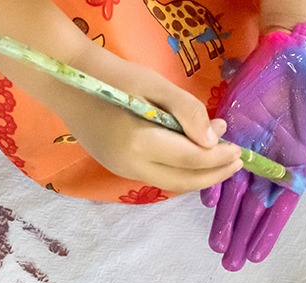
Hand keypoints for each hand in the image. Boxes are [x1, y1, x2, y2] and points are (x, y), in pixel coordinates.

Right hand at [55, 52, 241, 193]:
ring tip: (219, 157)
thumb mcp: (154, 84)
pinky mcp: (117, 168)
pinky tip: (191, 154)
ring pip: (170, 182)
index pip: (191, 159)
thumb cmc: (111, 76)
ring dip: (197, 174)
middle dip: (213, 175)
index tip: (238, 151)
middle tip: (237, 162)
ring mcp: (121, 170)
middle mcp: (131, 166)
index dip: (218, 158)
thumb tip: (213, 140)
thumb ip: (187, 110)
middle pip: (183, 180)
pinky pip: (157, 176)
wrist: (66, 81)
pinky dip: (179, 170)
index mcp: (140, 143)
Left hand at [203, 21, 305, 271]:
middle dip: (241, 234)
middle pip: (252, 206)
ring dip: (224, 217)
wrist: (305, 48)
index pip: (280, 207)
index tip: (257, 257)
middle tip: (229, 264)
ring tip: (216, 245)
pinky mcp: (232, 125)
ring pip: (233, 188)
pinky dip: (212, 176)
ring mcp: (249, 144)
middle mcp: (271, 161)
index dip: (268, 231)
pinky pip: (218, 156)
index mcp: (297, 166)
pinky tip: (206, 200)